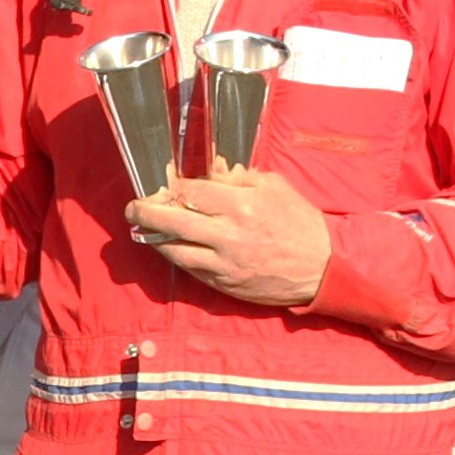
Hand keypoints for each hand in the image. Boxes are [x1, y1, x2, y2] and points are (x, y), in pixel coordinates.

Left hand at [126, 165, 330, 307]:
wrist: (324, 267)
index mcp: (243, 206)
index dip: (173, 186)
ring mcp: (226, 265)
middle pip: (174, 222)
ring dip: (155, 238)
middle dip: (146, 212)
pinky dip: (176, 257)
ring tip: (143, 228)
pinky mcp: (226, 285)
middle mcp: (230, 236)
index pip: (192, 192)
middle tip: (131, 207)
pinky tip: (168, 247)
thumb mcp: (272, 186)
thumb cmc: (298, 221)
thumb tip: (206, 169)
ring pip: (176, 251)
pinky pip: (191, 270)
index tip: (163, 181)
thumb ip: (236, 177)